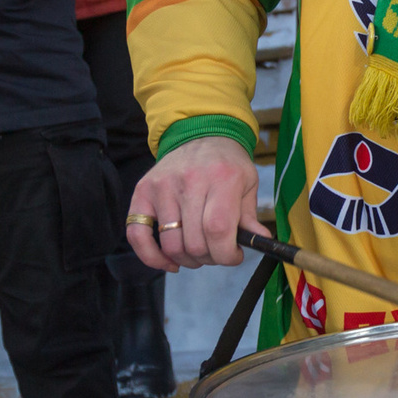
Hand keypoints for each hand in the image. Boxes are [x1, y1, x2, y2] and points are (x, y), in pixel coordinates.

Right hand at [127, 135, 260, 270]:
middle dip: (210, 258)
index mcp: (221, 177)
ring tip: (200, 252)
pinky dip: (152, 257)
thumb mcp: (247, 183)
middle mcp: (189, 180)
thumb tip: (260, 241)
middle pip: (194, 242)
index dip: (227, 254)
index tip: (234, 255)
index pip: (218, 229)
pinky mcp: (142, 193)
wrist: (200, 135)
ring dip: (187, 260)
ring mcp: (161, 186)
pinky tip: (170, 262)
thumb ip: (251, 216)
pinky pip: (137, 235)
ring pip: (171, 245)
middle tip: (218, 252)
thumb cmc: (227, 165)